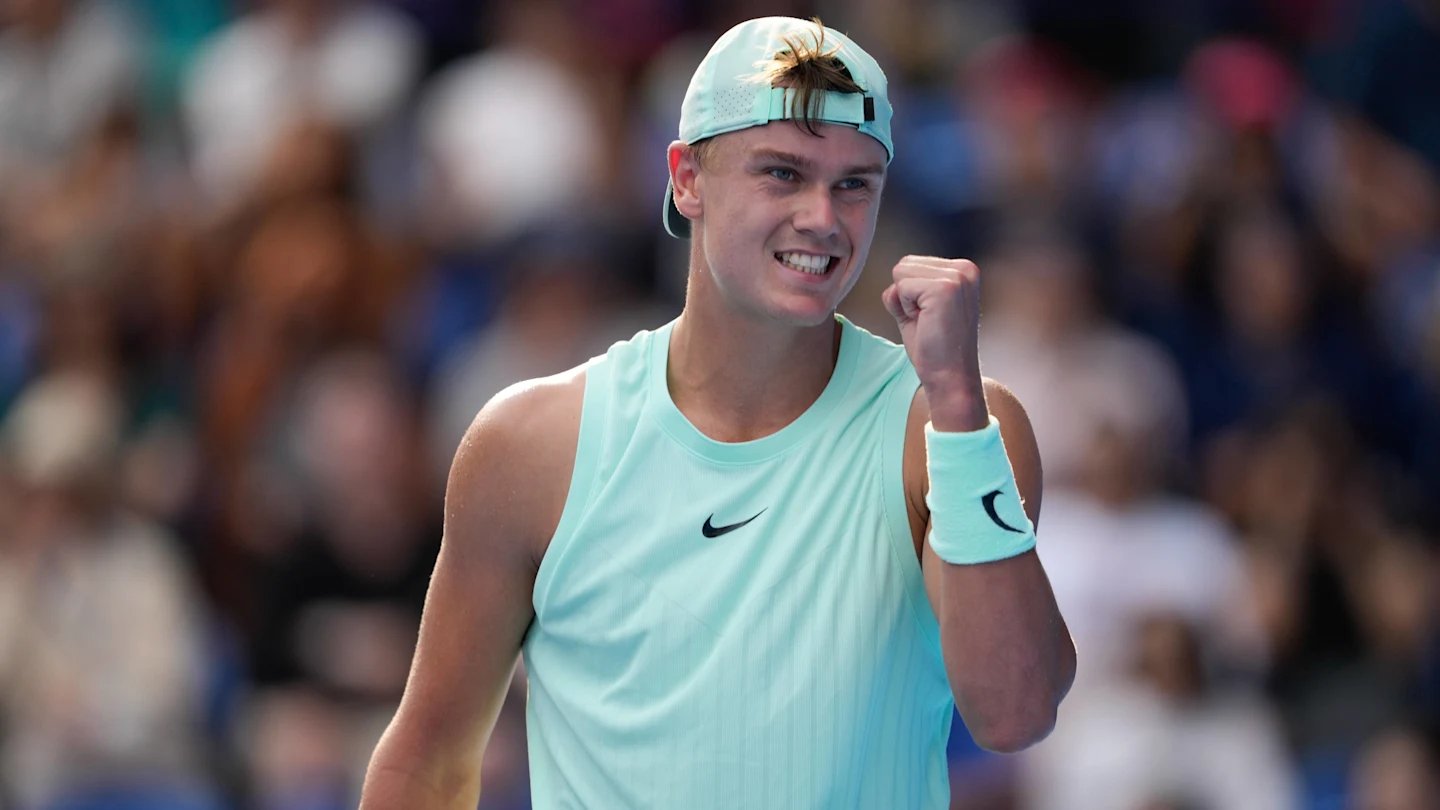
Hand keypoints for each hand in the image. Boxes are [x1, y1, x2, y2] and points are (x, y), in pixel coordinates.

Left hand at [881, 256, 988, 431]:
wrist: (950, 377)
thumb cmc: (934, 348)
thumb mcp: (920, 307)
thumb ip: (908, 286)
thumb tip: (895, 273)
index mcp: (962, 270)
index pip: (911, 263)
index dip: (909, 295)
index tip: (930, 317)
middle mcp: (964, 268)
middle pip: (904, 265)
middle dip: (905, 296)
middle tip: (928, 321)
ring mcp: (957, 277)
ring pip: (900, 273)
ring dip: (905, 303)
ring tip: (928, 322)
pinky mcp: (945, 288)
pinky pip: (900, 287)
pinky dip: (905, 309)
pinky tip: (926, 324)